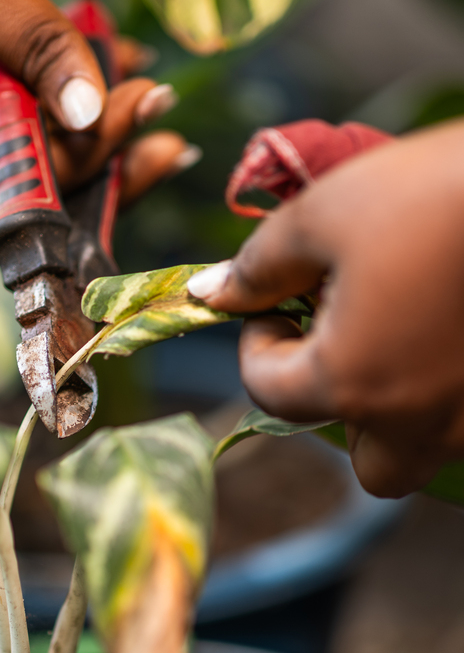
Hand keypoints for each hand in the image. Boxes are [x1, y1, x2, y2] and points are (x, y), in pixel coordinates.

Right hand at [0, 0, 196, 201]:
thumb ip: (34, 46)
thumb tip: (90, 114)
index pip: (14, 177)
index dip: (82, 162)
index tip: (141, 109)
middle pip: (32, 170)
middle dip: (104, 155)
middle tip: (171, 139)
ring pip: (40, 132)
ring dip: (100, 119)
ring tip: (154, 94)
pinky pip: (35, 91)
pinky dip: (79, 80)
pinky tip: (123, 59)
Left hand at [186, 120, 463, 497]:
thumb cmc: (434, 188)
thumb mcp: (326, 214)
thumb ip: (258, 266)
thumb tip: (212, 294)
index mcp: (353, 383)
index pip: (269, 390)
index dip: (259, 339)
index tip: (280, 297)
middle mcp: (420, 423)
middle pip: (368, 464)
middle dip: (346, 412)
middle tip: (348, 338)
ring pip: (430, 454)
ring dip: (404, 412)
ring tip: (406, 330)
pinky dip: (453, 390)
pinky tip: (451, 329)